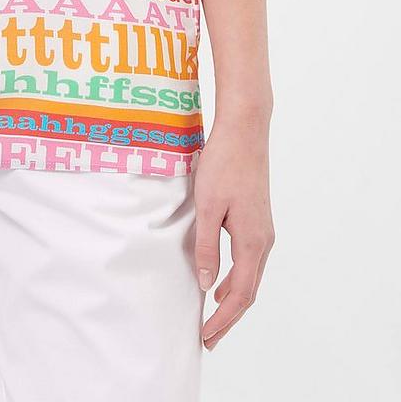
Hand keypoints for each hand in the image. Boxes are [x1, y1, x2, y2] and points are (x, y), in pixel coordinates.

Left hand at [193, 112, 274, 349]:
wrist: (245, 132)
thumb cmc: (224, 165)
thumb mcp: (207, 207)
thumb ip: (207, 247)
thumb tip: (206, 285)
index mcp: (252, 242)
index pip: (240, 295)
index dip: (223, 319)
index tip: (207, 336)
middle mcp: (264, 241)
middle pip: (249, 292)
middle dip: (229, 318)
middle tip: (209, 338)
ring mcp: (264, 231)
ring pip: (251, 277)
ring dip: (233, 300)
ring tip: (213, 317)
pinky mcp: (258, 221)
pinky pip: (250, 261)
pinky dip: (237, 280)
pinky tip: (221, 282)